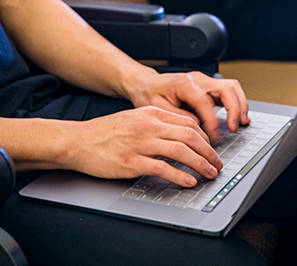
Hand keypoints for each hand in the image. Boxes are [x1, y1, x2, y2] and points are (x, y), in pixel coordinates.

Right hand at [65, 106, 222, 186]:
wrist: (79, 140)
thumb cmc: (106, 131)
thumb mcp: (135, 118)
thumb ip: (158, 123)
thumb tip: (181, 135)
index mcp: (151, 113)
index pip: (188, 123)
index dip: (205, 138)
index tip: (211, 149)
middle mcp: (149, 126)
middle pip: (190, 136)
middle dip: (209, 152)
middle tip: (217, 164)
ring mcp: (141, 143)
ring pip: (181, 151)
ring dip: (200, 164)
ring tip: (209, 174)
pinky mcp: (132, 162)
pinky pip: (163, 168)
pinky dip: (180, 176)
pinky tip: (188, 181)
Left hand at [127, 71, 249, 141]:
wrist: (146, 84)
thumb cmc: (149, 95)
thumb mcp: (158, 110)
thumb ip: (179, 119)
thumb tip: (199, 128)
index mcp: (184, 83)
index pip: (206, 102)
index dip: (213, 121)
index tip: (215, 137)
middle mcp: (197, 79)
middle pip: (226, 89)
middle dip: (234, 110)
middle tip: (234, 129)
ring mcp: (204, 80)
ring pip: (231, 87)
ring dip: (240, 104)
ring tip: (242, 122)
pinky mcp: (207, 86)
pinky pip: (228, 91)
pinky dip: (236, 102)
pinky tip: (238, 116)